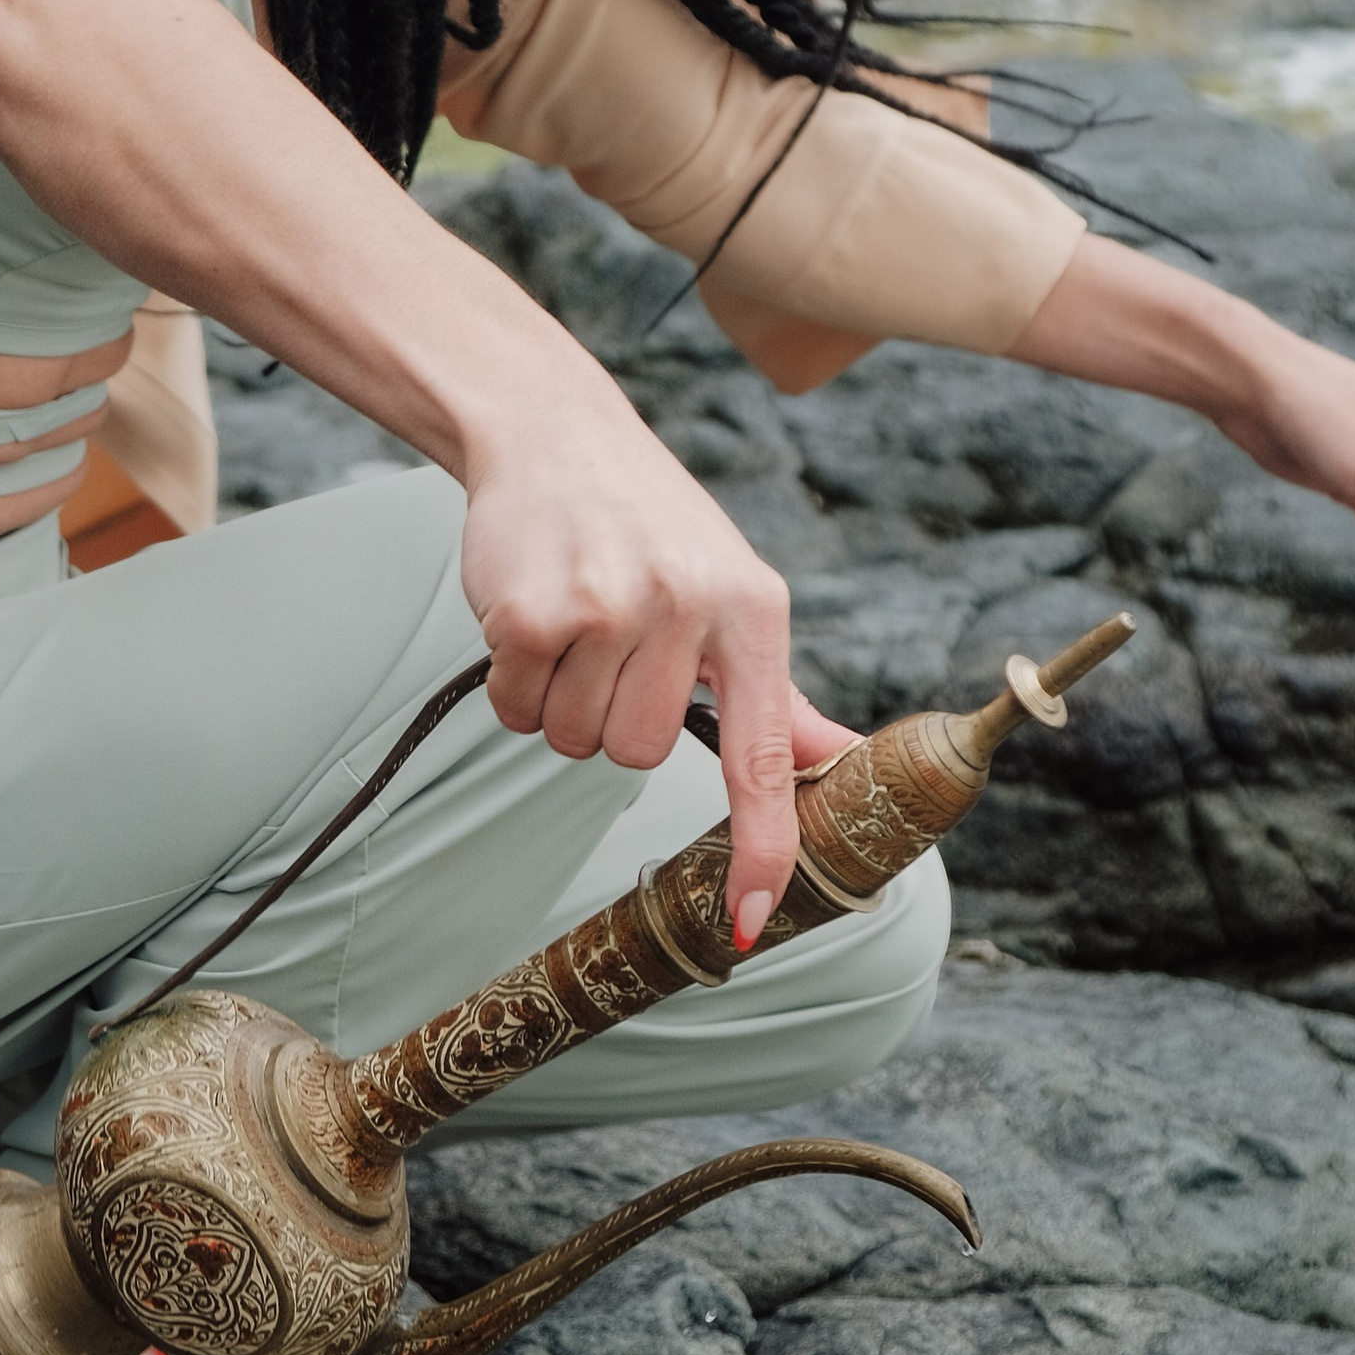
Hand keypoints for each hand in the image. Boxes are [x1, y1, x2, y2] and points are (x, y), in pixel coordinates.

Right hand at [0, 0, 844, 920]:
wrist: (554, 433)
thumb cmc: (653, 529)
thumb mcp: (736, 597)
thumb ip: (780, 697)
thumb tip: (840, 762)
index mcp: (756, 613)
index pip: (764, 756)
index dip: (758, 845)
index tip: (748, 921)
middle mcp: (692, 611)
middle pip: (637, 758)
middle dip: (611, 720)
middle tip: (611, 648)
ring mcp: (611, 611)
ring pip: (573, 743)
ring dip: (560, 702)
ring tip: (573, 622)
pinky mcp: (533, 613)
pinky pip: (518, 710)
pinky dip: (514, 683)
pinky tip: (529, 614)